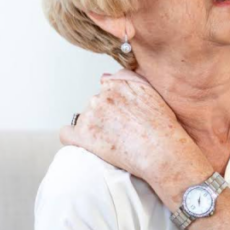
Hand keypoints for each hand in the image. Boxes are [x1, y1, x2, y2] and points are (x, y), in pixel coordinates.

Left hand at [60, 71, 200, 184]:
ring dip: (95, 129)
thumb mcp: (152, 92)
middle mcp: (101, 95)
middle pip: (96, 104)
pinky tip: (85, 144)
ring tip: (115, 142)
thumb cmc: (163, 127)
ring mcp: (91, 115)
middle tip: (122, 132)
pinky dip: (73, 138)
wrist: (162, 152)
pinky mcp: (83, 135)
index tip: (124, 117)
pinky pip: (66, 134)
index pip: (107, 88)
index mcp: (117, 83)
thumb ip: (128, 79)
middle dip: (105, 116)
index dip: (115, 105)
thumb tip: (104, 77)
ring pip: (85, 119)